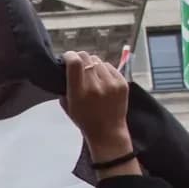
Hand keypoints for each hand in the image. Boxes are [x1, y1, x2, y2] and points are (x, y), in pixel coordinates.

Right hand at [62, 52, 134, 167]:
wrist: (108, 132)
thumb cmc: (84, 120)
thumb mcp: (68, 105)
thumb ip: (66, 86)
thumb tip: (67, 68)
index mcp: (80, 93)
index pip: (75, 62)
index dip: (69, 56)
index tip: (67, 58)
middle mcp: (96, 86)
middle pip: (86, 57)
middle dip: (80, 58)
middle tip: (78, 65)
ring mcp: (111, 84)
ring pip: (98, 60)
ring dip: (92, 65)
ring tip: (92, 75)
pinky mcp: (122, 83)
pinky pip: (109, 66)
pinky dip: (104, 70)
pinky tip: (102, 79)